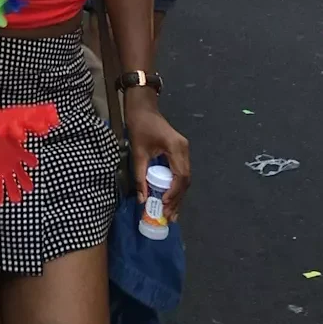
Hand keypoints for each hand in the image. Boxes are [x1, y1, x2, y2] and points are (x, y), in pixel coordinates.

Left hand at [124, 95, 189, 217]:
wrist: (143, 107)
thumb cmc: (139, 125)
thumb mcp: (137, 152)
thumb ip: (140, 176)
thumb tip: (142, 199)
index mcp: (176, 148)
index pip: (181, 176)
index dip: (174, 193)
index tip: (164, 204)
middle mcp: (185, 150)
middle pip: (185, 180)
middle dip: (177, 199)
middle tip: (169, 216)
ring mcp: (184, 151)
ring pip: (184, 178)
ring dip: (177, 195)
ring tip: (171, 213)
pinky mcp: (180, 152)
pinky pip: (180, 173)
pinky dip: (175, 186)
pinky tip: (170, 198)